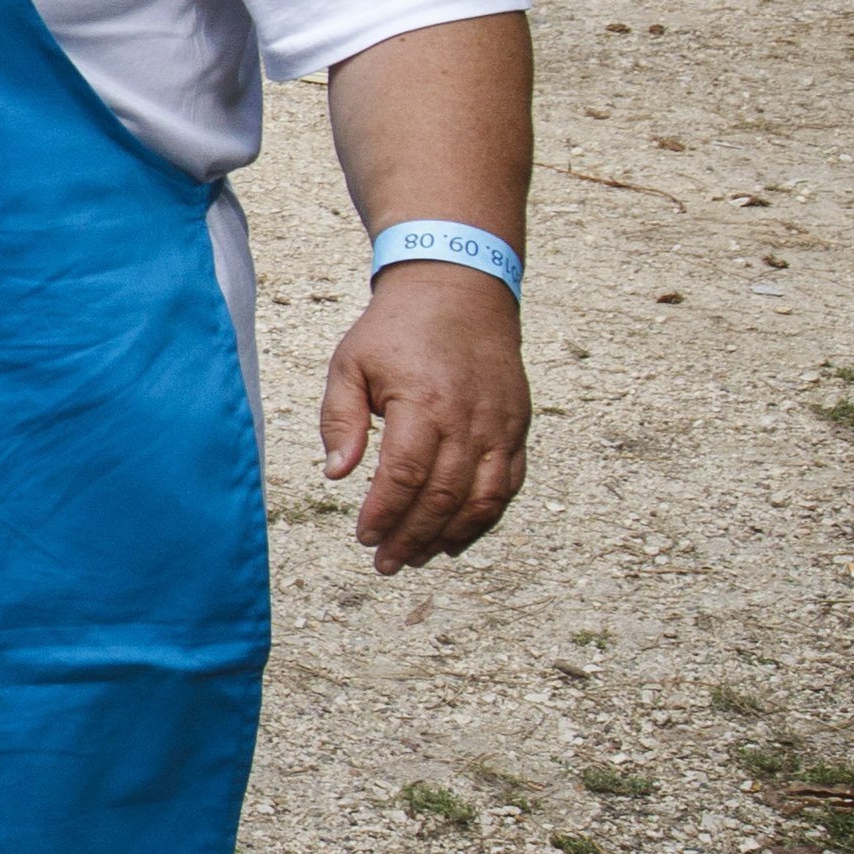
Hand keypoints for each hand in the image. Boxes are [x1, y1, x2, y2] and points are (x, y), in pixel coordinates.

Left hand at [317, 263, 527, 573]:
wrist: (459, 291)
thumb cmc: (396, 330)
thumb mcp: (350, 363)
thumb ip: (340, 418)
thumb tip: (336, 473)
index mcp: (423, 403)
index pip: (406, 476)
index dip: (386, 514)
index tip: (365, 537)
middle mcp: (469, 420)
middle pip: (444, 497)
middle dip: (413, 537)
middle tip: (387, 562)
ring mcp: (500, 425)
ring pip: (482, 499)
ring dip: (450, 536)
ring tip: (418, 556)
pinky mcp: (518, 427)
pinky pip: (507, 484)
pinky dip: (485, 517)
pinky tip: (457, 537)